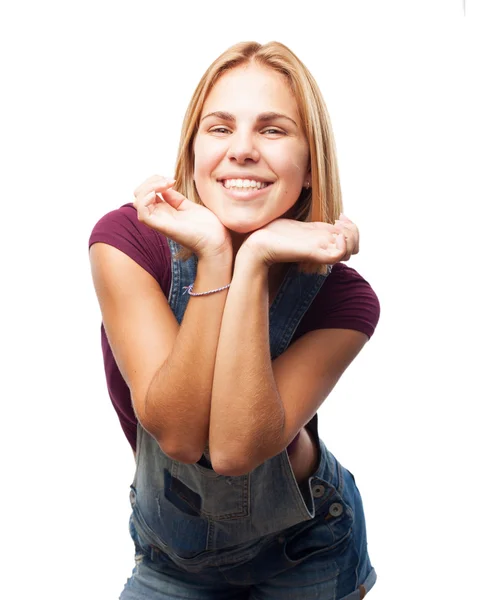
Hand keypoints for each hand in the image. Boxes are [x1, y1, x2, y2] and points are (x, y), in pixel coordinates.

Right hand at [133, 175, 231, 258]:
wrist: (216, 240)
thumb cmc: (207, 226)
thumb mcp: (189, 206)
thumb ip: (176, 198)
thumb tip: (166, 188)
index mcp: (165, 211)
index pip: (147, 193)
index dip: (154, 181)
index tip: (171, 180)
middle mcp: (159, 216)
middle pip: (139, 195)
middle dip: (150, 182)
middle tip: (169, 181)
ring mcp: (160, 222)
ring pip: (138, 203)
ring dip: (148, 188)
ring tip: (165, 185)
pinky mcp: (163, 227)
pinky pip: (143, 215)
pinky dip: (145, 201)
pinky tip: (157, 194)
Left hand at [240, 215, 358, 265]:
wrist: (258, 243)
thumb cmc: (273, 232)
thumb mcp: (298, 223)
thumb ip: (309, 223)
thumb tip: (313, 202)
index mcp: (322, 241)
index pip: (351, 241)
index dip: (352, 228)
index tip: (340, 217)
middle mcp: (324, 247)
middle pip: (355, 247)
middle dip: (354, 232)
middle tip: (339, 220)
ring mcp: (320, 251)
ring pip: (351, 251)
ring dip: (350, 235)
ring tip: (337, 225)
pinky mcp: (313, 254)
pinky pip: (339, 254)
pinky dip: (343, 244)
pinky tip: (334, 232)